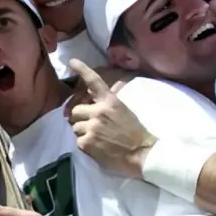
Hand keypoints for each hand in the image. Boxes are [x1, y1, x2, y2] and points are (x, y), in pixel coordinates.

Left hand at [67, 59, 155, 178]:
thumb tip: (89, 107)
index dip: (82, 70)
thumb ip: (106, 106)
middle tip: (92, 126)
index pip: (94, 82)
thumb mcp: (123, 111)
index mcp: (110, 101)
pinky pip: (78, 141)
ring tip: (98, 138)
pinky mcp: (87, 142)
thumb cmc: (136, 133)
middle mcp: (98, 111)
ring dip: (83, 132)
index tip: (72, 62)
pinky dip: (86, 145)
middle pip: (75, 110)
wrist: (143, 153)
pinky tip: (98, 148)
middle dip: (80, 118)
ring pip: (75, 127)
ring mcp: (92, 127)